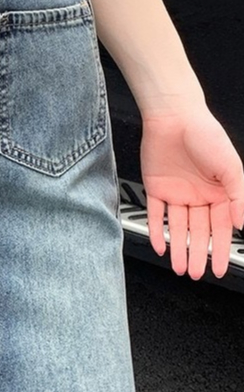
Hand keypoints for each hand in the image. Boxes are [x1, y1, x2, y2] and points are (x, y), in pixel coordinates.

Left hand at [141, 106, 243, 279]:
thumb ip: (239, 198)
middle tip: (198, 274)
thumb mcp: (232, 168)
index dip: (221, 250)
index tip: (222, 269)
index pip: (221, 228)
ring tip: (181, 269)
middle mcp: (198, 195)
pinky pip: (156, 214)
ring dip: (179, 248)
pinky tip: (160, 246)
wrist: (173, 116)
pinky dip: (157, 231)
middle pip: (198, 232)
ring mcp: (176, 192)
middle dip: (199, 255)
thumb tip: (242, 225)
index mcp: (220, 192)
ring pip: (178, 227)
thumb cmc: (205, 134)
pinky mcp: (156, 187)